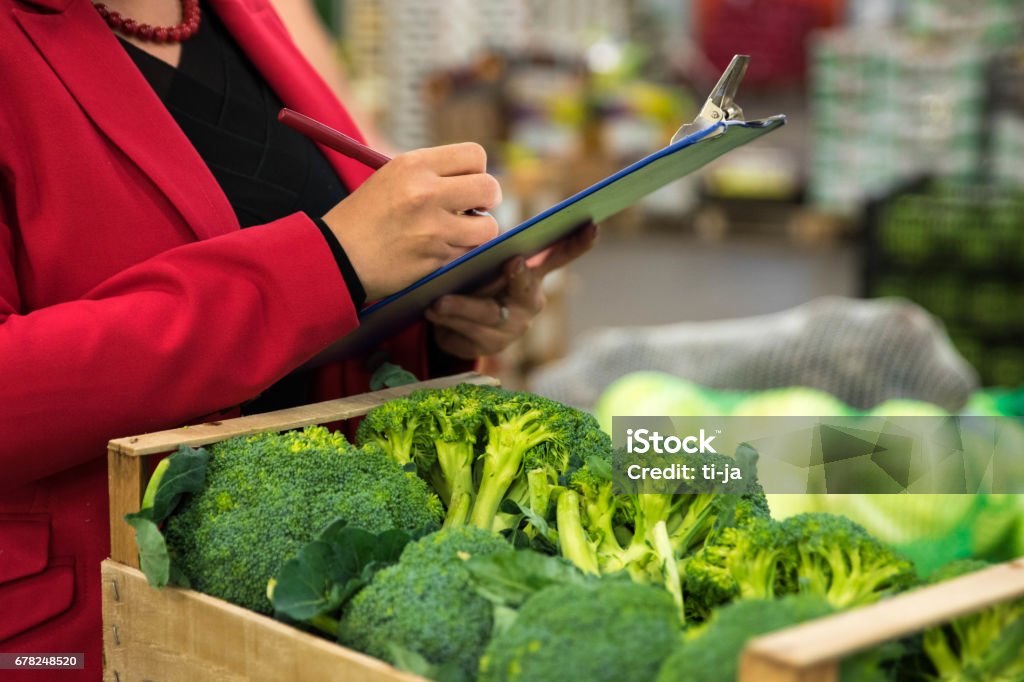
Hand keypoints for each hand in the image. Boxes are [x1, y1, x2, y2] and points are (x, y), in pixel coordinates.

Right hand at [321, 143, 500, 300]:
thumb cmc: (364, 217)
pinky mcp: (435, 259)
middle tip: (475, 209)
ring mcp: (432, 229)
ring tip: (459, 232)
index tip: (467, 183)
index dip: (477, 171)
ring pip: (488, 226)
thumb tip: (475, 177)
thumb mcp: (391, 178)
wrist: (336, 256)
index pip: (475, 155)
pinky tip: (441, 251)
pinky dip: (462, 253)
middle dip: (488, 200)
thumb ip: (431, 173)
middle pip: (489, 188)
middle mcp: (425, 193)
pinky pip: (469, 253)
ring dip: (478, 232)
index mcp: (413, 165)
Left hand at [426, 222, 597, 358]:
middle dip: (520, 277)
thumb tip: (472, 225)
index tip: (590, 226)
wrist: (454, 320)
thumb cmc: (473, 278)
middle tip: (513, 262)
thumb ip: (487, 248)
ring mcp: (511, 329)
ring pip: (489, 317)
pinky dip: (448, 323)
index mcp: (534, 274)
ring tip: (438, 302)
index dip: (577, 243)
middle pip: (526, 291)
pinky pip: (468, 336)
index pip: (560, 256)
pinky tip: (431, 312)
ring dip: (463, 308)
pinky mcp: (488, 348)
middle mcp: (529, 303)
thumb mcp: (482, 260)